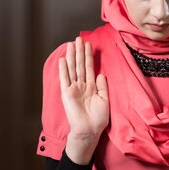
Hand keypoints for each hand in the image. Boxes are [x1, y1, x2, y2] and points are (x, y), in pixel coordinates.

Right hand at [58, 36, 108, 163]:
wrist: (89, 130)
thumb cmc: (98, 119)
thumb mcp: (105, 100)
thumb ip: (102, 86)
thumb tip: (100, 74)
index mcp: (91, 86)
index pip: (89, 67)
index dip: (89, 56)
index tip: (88, 44)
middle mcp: (82, 85)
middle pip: (80, 65)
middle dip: (79, 51)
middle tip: (78, 38)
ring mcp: (73, 88)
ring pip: (72, 69)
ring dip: (72, 56)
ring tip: (71, 44)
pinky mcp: (66, 93)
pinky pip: (64, 79)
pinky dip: (64, 69)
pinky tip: (63, 59)